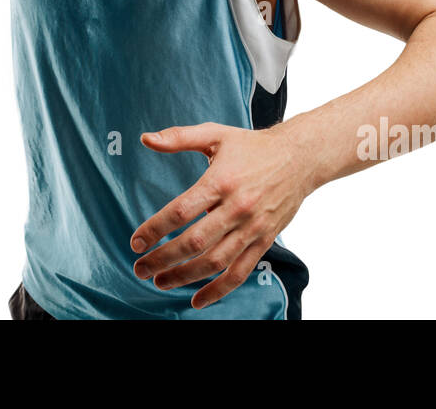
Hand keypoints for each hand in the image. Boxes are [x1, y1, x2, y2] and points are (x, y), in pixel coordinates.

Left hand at [130, 121, 313, 308]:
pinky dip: (219, 290)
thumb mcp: (215, 134)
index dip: (155, 229)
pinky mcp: (264, 240)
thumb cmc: (252, 146)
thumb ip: (178, 137)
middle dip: (163, 259)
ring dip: (184, 277)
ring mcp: (252, 227)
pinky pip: (240, 272)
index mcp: (220, 181)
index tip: (136, 242)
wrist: (299, 158)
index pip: (181, 211)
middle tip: (140, 268)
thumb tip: (146, 139)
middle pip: (194, 242)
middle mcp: (236, 208)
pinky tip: (197, 300)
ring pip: (215, 262)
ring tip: (160, 282)